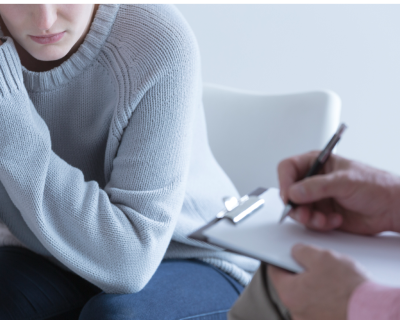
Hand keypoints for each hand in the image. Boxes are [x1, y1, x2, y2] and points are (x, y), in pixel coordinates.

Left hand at [268, 244, 366, 319]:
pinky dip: (324, 299)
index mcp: (289, 293)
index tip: (282, 255)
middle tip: (315, 265)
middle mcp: (296, 311)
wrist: (373, 311)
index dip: (279, 259)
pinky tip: (337, 292)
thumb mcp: (321, 256)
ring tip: (331, 279)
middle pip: (291, 285)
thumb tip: (295, 251)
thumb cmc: (347, 287)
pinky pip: (319, 307)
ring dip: (314, 287)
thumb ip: (301, 251)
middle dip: (301, 273)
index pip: (274, 272)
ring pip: (306, 297)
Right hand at [278, 151, 399, 234]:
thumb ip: (317, 186)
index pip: (288, 168)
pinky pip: (309, 221)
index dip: (284, 181)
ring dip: (308, 218)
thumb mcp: (345, 181)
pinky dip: (320, 224)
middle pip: (289, 191)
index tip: (288, 196)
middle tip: (305, 214)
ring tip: (323, 219)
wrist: (391, 208)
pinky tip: (335, 220)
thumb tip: (294, 191)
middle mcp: (314, 180)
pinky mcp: (322, 213)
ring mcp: (317, 198)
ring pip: (297, 209)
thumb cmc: (376, 186)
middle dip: (296, 206)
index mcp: (317, 163)